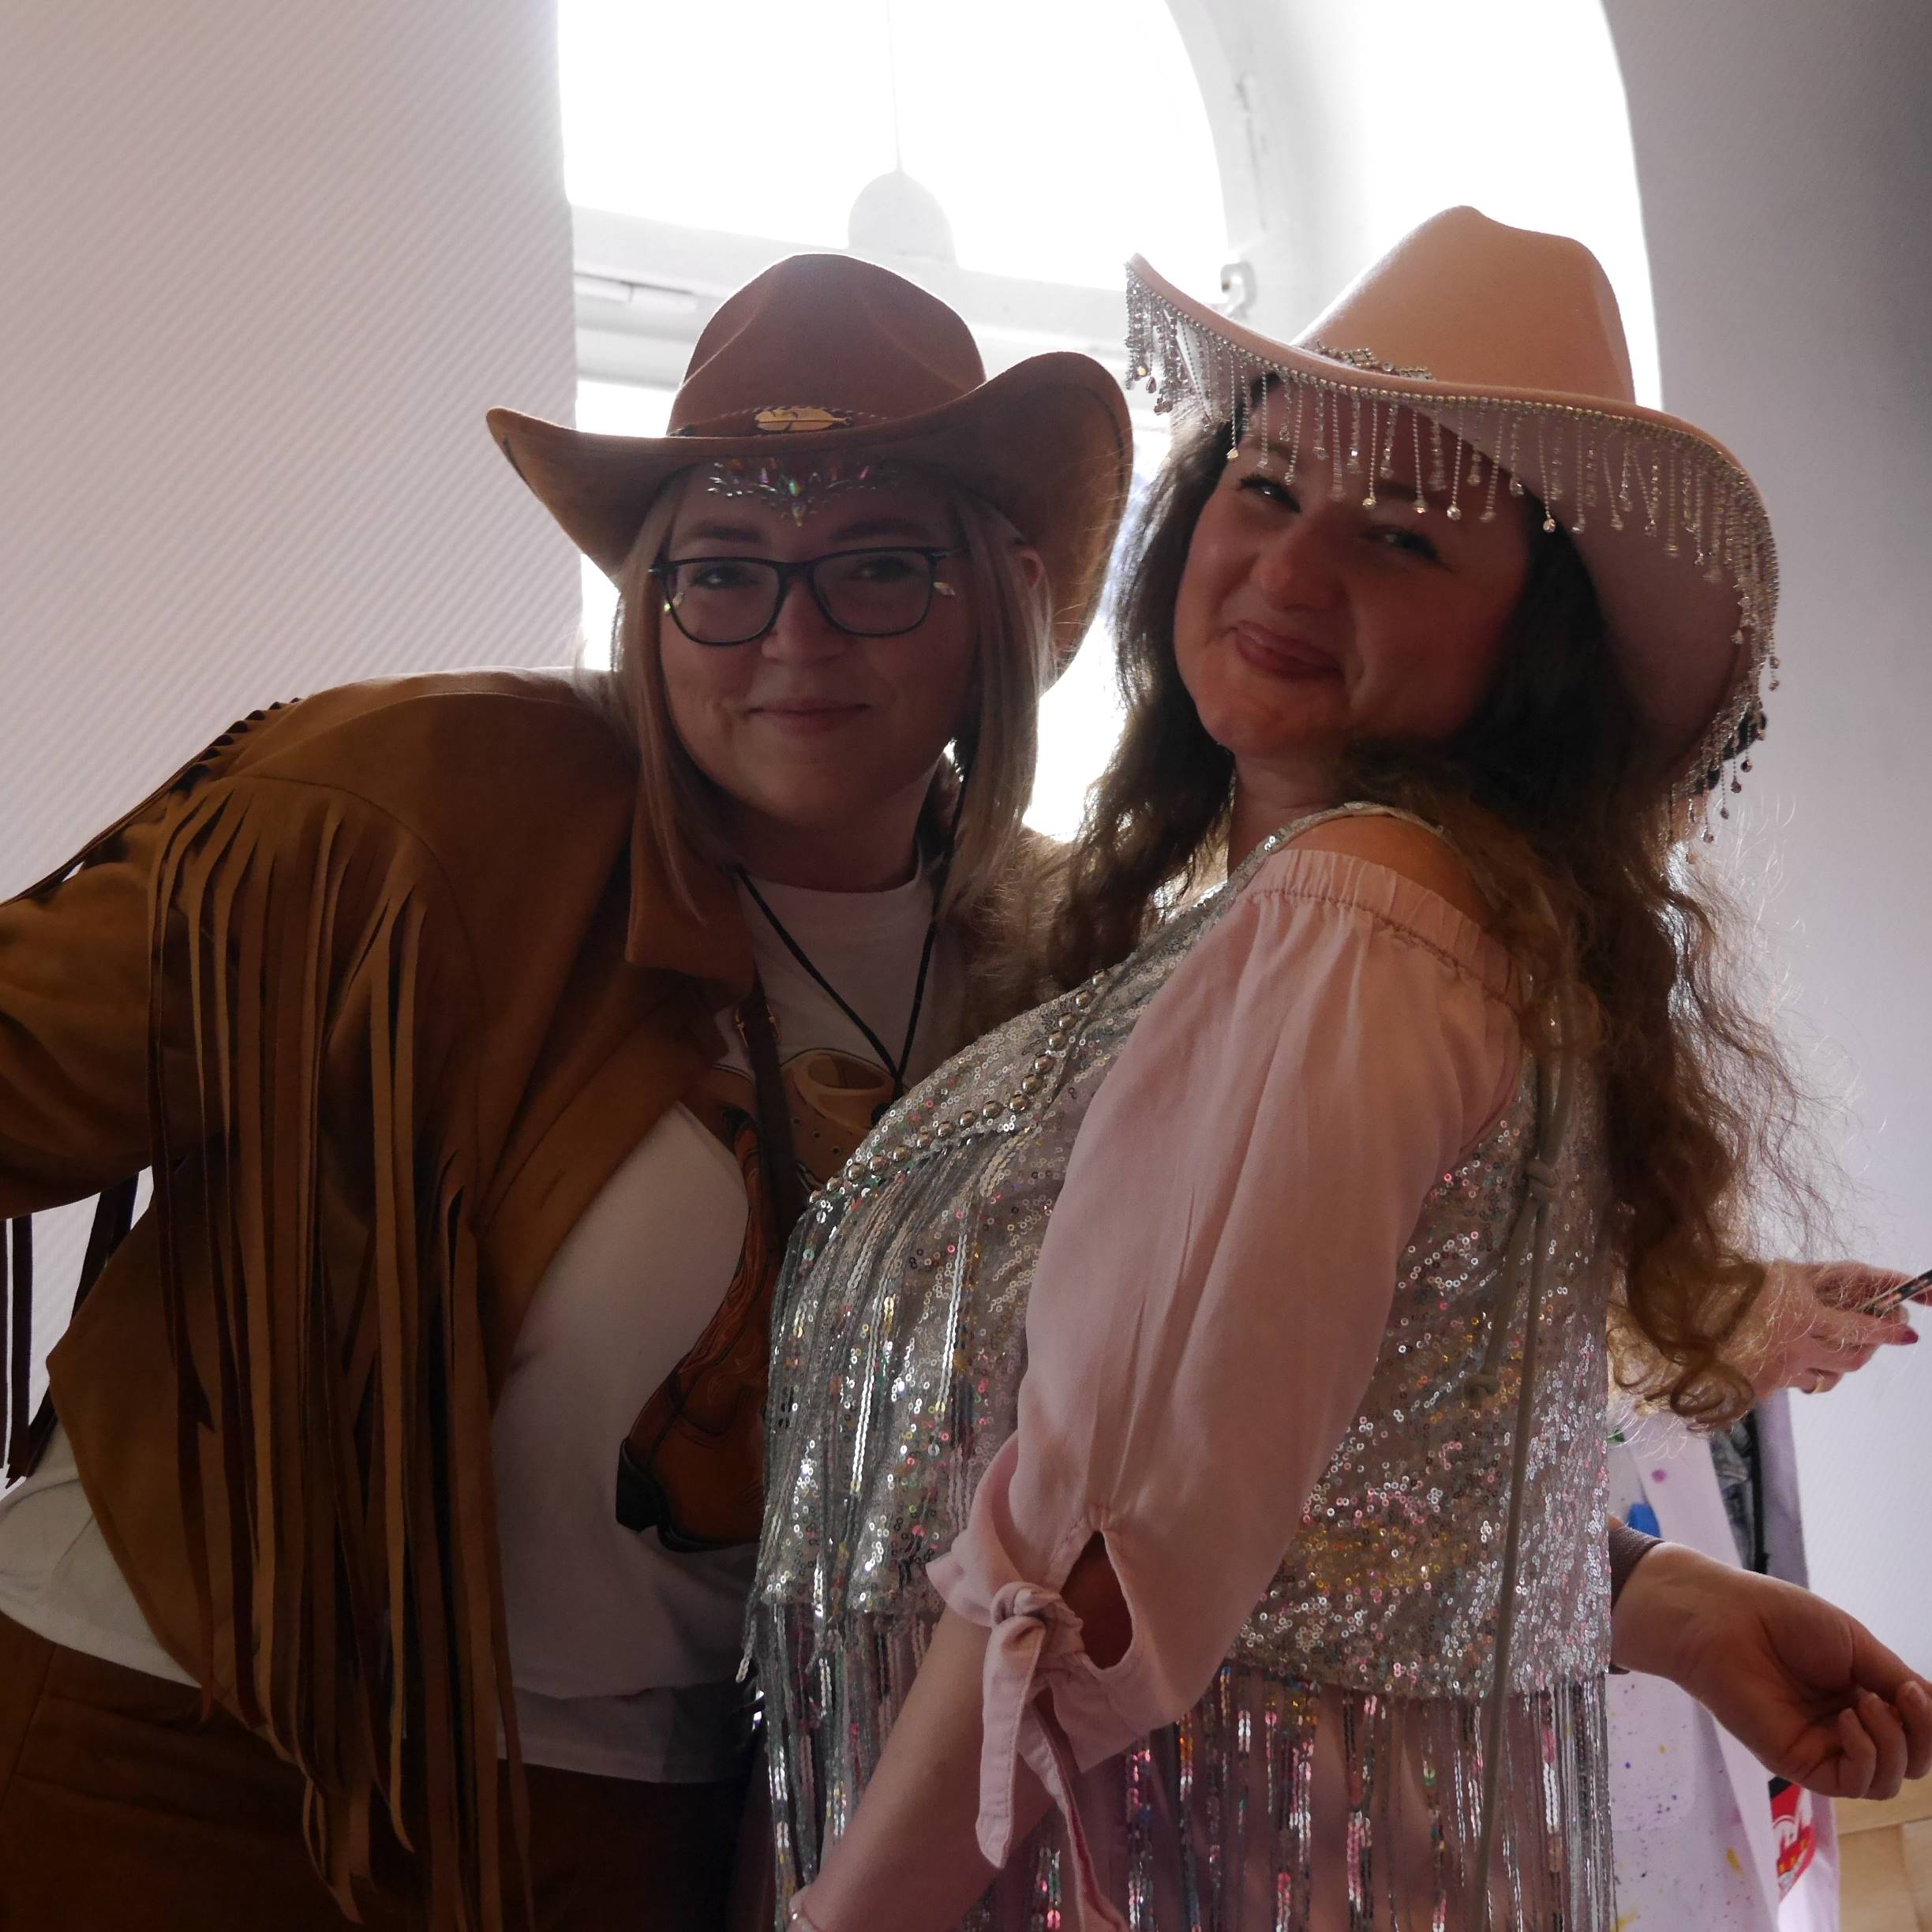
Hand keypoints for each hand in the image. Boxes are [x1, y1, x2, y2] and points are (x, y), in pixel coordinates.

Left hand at [1612, 1542, 1931, 1797]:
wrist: (1725, 1619)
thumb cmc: (1781, 1619)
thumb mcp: (1856, 1644)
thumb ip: (1896, 1681)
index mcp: (1862, 1695)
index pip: (1917, 1732)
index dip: (1930, 1722)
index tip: (1918, 1692)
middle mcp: (1846, 1727)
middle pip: (1911, 1763)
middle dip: (1923, 1735)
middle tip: (1902, 1698)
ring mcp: (1822, 1748)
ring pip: (1887, 1782)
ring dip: (1893, 1746)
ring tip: (1864, 1704)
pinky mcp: (1798, 1764)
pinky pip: (1852, 1785)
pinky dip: (1866, 1758)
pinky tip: (1848, 1721)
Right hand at [1740, 1259, 1917, 1396]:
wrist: (1691, 1328)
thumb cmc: (1734, 1291)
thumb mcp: (1780, 1274)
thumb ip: (1818, 1277)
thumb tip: (1857, 1276)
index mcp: (1804, 1319)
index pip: (1861, 1328)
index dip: (1888, 1331)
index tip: (1909, 1332)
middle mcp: (1799, 1350)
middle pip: (1852, 1359)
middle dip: (1871, 1348)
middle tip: (1878, 1335)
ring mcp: (1784, 1373)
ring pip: (1830, 1378)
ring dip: (1839, 1365)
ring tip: (1837, 1347)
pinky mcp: (1768, 1387)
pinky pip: (1799, 1383)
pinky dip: (1806, 1372)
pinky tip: (1795, 1357)